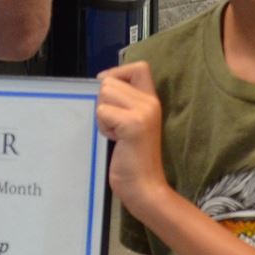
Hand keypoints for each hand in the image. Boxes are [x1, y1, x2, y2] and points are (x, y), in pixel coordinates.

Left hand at [95, 62, 166, 207]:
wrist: (144, 187)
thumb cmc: (134, 159)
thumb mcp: (132, 123)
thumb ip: (124, 103)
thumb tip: (101, 83)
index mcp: (153, 100)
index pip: (139, 67)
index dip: (117, 73)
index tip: (109, 94)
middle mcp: (151, 102)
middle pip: (110, 81)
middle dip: (104, 103)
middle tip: (116, 126)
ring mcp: (143, 112)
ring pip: (104, 94)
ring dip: (102, 115)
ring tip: (116, 133)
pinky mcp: (133, 124)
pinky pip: (102, 111)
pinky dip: (102, 126)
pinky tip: (115, 140)